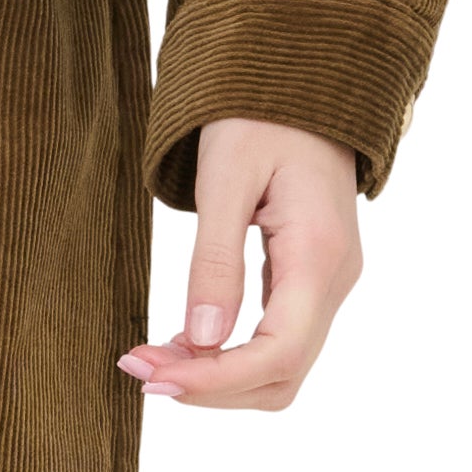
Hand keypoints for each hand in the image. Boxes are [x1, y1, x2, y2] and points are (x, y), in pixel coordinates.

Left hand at [120, 116, 363, 413]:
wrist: (300, 84)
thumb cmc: (261, 116)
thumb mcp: (226, 177)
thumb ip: (215, 258)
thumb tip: (204, 337)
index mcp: (319, 255)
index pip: (278, 354)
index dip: (216, 380)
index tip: (153, 379)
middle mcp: (334, 280)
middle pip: (281, 376)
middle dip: (210, 386)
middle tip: (138, 369)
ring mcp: (326, 283)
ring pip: (280, 368)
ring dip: (217, 377)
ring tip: (152, 360)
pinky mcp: (309, 280)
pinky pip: (276, 340)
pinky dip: (228, 355)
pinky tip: (182, 342)